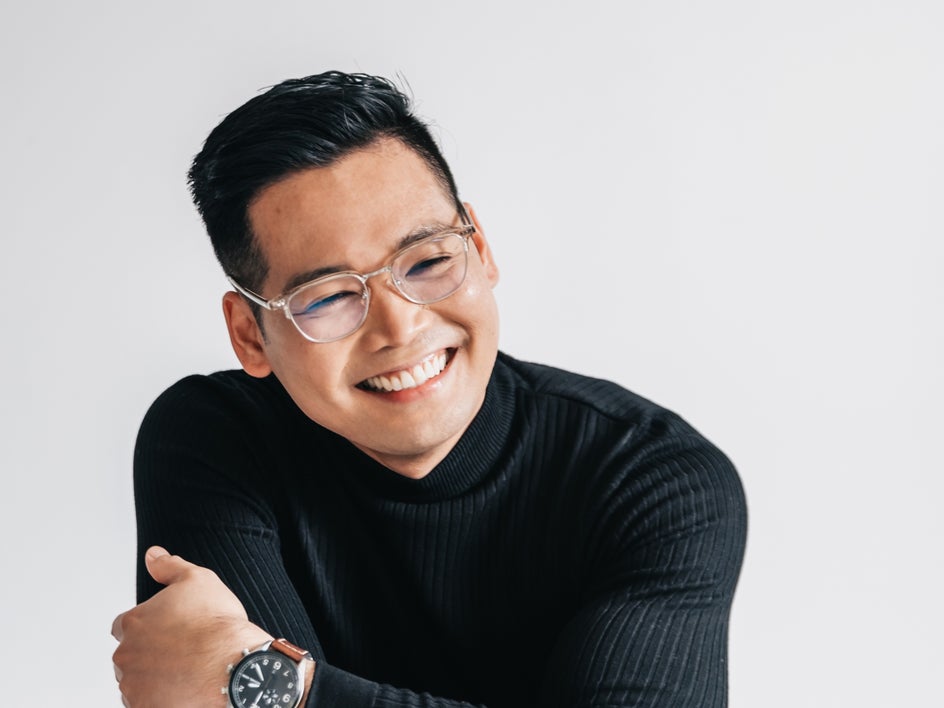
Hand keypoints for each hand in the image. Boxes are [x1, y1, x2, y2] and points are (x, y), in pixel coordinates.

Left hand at [112, 546, 271, 706]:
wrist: (232, 664)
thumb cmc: (216, 623)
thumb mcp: (197, 579)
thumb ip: (168, 566)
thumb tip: (152, 555)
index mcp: (133, 622)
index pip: (124, 624)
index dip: (148, 625)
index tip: (168, 629)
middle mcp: (126, 654)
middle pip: (130, 654)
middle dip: (150, 652)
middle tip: (182, 649)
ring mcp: (134, 685)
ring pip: (137, 680)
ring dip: (154, 676)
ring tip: (186, 670)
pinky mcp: (145, 707)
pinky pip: (146, 702)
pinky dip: (161, 697)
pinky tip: (184, 687)